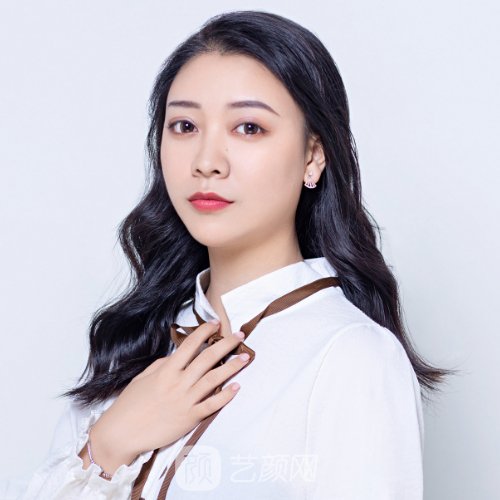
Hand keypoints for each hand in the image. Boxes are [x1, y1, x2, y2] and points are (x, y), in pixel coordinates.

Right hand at [89, 320, 247, 467]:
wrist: (122, 433)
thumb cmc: (130, 404)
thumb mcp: (143, 377)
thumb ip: (162, 364)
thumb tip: (178, 355)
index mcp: (167, 370)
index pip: (190, 345)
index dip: (205, 332)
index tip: (216, 323)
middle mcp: (179, 383)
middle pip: (207, 359)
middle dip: (226, 345)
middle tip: (240, 335)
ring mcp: (186, 400)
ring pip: (214, 380)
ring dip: (232, 367)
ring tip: (246, 357)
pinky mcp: (190, 418)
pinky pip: (212, 405)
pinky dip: (226, 396)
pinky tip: (237, 387)